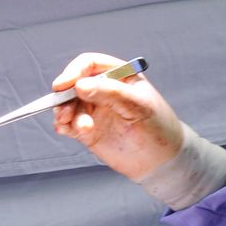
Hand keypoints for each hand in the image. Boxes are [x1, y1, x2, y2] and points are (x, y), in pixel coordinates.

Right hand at [52, 53, 184, 180]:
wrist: (161, 160)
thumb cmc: (158, 127)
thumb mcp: (139, 106)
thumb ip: (111, 93)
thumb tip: (80, 85)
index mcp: (118, 75)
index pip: (89, 64)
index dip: (74, 71)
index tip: (64, 85)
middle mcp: (102, 89)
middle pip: (73, 84)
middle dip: (65, 95)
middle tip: (64, 111)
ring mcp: (94, 109)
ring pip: (69, 104)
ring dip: (65, 113)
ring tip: (79, 127)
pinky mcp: (88, 129)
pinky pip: (69, 123)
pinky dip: (63, 125)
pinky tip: (65, 130)